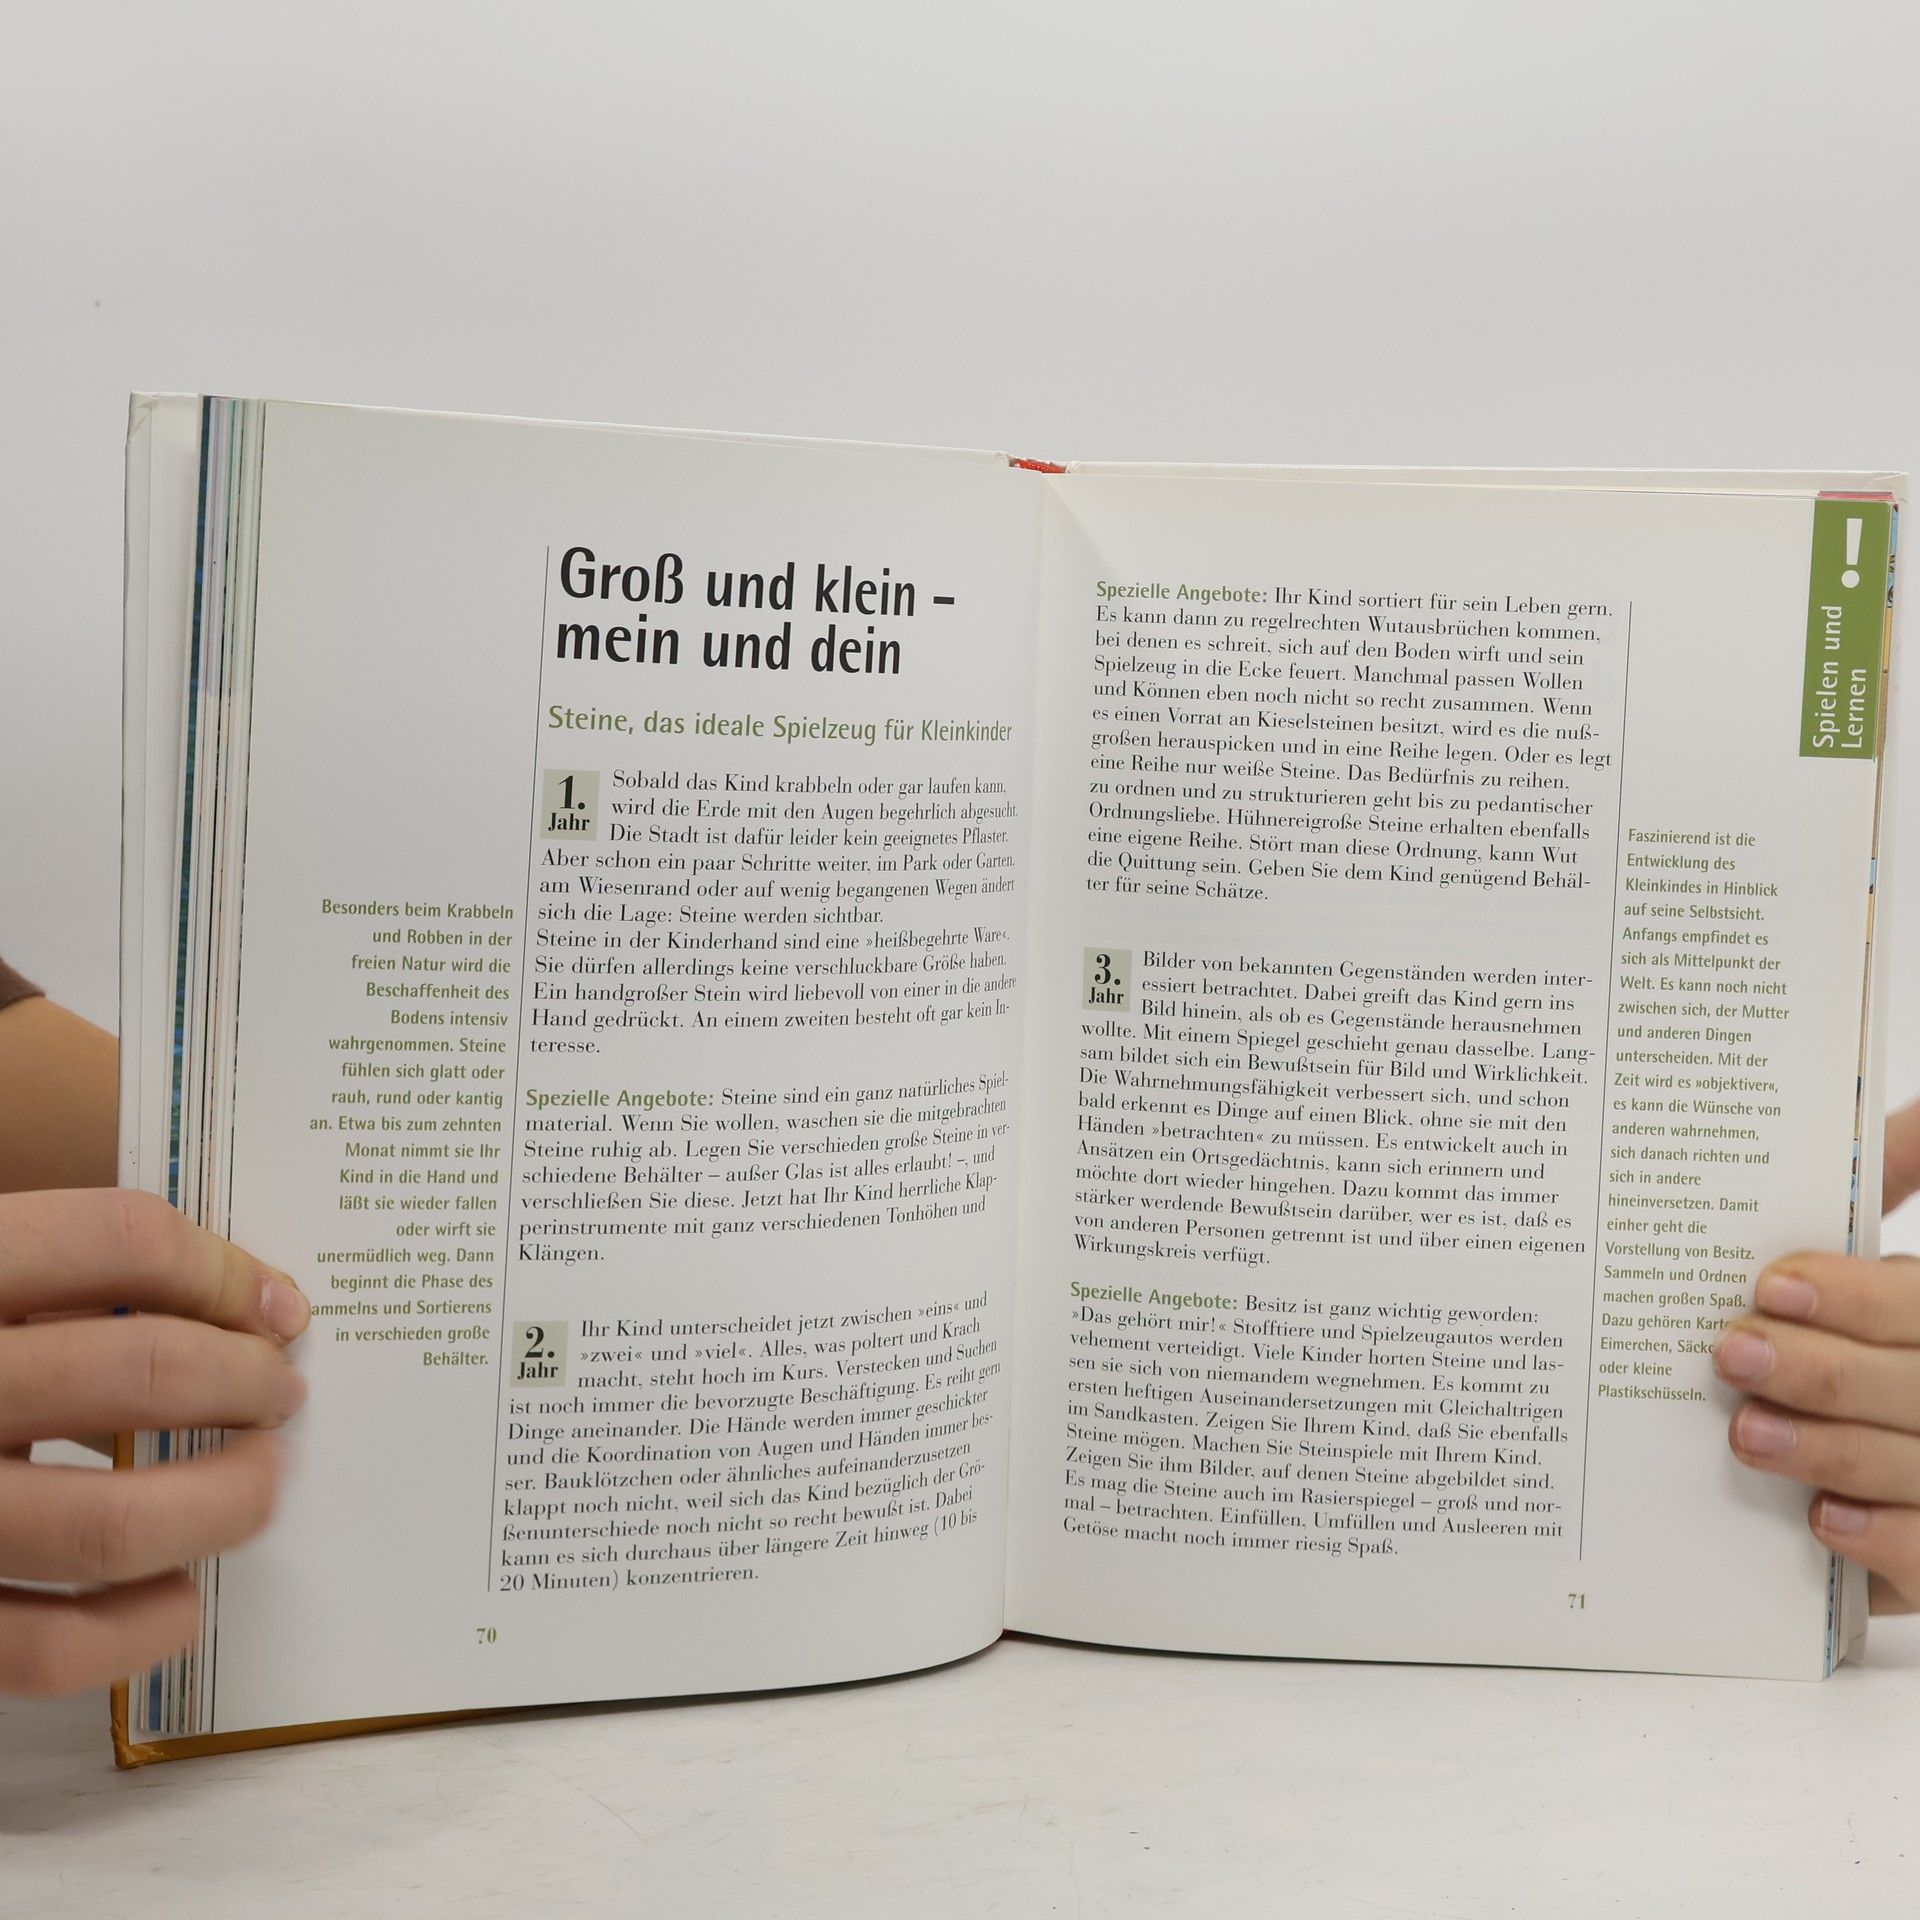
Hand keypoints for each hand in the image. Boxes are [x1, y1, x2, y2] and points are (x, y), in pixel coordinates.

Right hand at [0, 1189, 307, 1694]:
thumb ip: (63, 1269)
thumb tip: (254, 1298)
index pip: (117, 1238)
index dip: (223, 1268)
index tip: (278, 1305)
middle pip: (137, 1370)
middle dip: (245, 1382)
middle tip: (283, 1393)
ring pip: (112, 1520)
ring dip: (224, 1500)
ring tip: (261, 1482)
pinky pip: (46, 1649)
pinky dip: (141, 1630)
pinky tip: (180, 1598)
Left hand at [1717, 1100, 1919, 1612]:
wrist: (1868, 1483)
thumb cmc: (1865, 1337)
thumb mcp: (1869, 1268)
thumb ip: (1881, 1179)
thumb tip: (1900, 1105)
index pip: (1918, 1304)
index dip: (1853, 1295)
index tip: (1770, 1284)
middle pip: (1918, 1385)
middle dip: (1823, 1370)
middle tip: (1731, 1355)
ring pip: (1919, 1467)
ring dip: (1832, 1450)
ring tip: (1747, 1434)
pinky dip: (1882, 1541)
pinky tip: (1821, 1520)